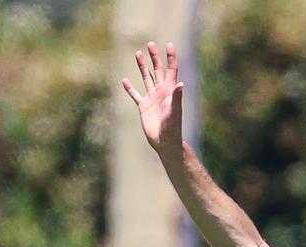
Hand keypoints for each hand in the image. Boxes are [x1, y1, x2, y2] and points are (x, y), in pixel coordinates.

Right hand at [121, 41, 183, 155]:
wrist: (165, 142)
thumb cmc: (172, 128)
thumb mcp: (174, 112)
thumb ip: (177, 97)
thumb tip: (180, 83)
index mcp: (170, 91)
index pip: (171, 70)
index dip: (170, 57)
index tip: (169, 45)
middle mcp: (161, 92)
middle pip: (157, 70)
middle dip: (154, 57)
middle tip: (150, 43)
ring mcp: (152, 98)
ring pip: (146, 78)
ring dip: (142, 66)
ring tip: (137, 53)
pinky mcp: (143, 107)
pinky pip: (135, 95)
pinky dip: (130, 88)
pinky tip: (124, 80)